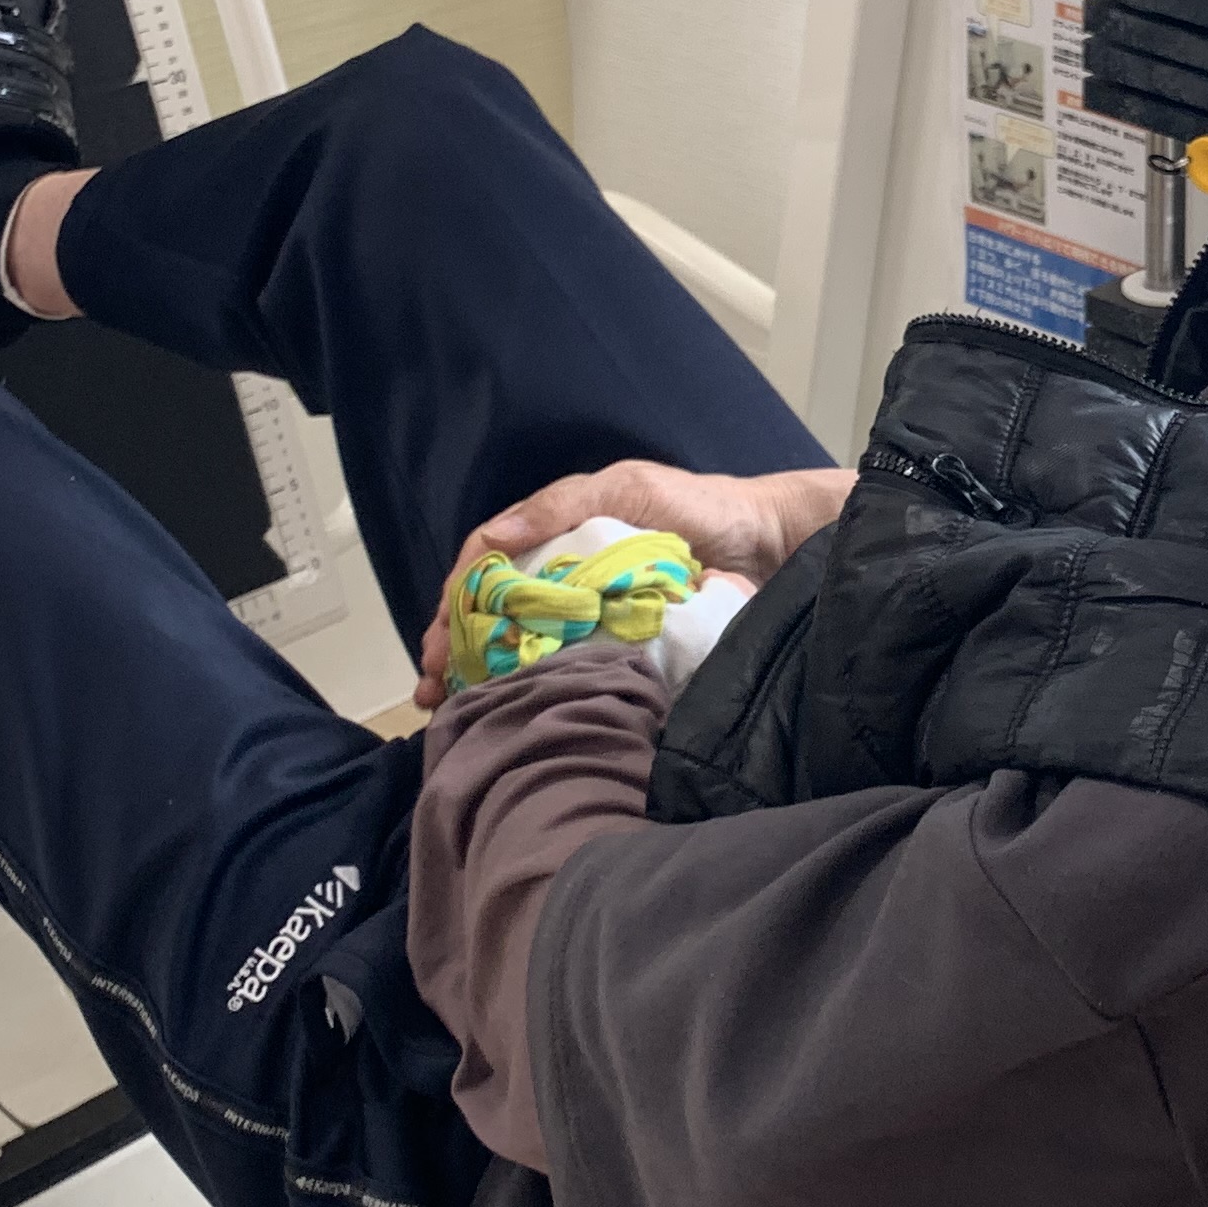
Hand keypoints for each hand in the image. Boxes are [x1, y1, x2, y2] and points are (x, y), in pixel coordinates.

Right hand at [412, 462, 853, 708]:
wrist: (772, 546)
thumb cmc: (700, 508)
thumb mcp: (627, 487)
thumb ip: (563, 504)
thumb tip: (494, 538)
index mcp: (558, 540)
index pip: (486, 572)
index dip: (454, 607)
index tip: (438, 646)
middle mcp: (567, 582)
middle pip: (494, 618)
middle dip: (455, 652)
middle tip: (435, 693)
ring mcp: (593, 620)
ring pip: (524, 652)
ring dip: (483, 681)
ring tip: (455, 716)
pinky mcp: (623, 653)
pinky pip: (570, 675)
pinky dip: (535, 695)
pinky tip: (510, 719)